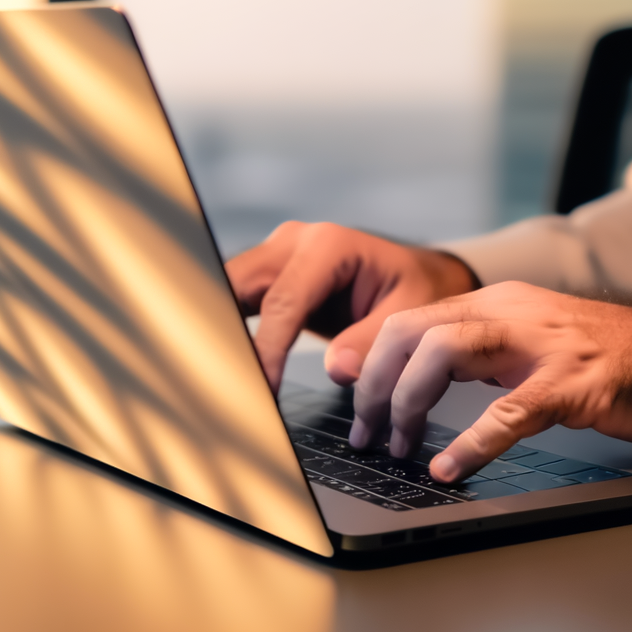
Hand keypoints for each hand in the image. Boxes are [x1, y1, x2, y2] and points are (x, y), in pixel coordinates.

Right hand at [225, 221, 478, 390]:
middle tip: (222, 380)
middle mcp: (294, 243)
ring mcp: (276, 257)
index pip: (283, 302)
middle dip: (223, 331)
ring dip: (218, 331)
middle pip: (237, 284)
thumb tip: (338, 370)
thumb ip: (372, 340)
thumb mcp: (409, 313)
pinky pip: (235, 302)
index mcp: (328, 245)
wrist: (418, 275)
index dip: (266, 348)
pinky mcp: (269, 278)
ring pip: (226, 290)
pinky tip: (224, 365)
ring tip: (214, 376)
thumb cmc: (417, 288)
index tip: (261, 388)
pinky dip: (227, 331)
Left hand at [347, 282, 631, 482]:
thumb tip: (421, 381)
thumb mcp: (538, 343)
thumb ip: (485, 352)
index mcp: (501, 303)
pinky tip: (450, 467)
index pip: (411, 318)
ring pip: (445, 354)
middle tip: (367, 431)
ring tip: (397, 446)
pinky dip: (471, 443)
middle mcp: (514, 312)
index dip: (370, 357)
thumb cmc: (619, 360)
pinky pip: (508, 411)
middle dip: (376, 383)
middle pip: (414, 331)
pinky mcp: (575, 384)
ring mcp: (545, 345)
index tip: (353, 398)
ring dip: (409, 403)